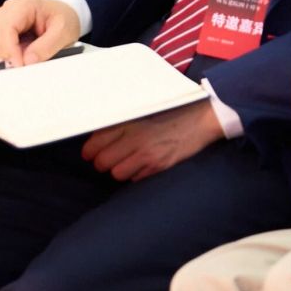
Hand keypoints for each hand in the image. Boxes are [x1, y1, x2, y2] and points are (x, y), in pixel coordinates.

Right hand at [0, 0, 82, 65]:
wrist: (66, 14)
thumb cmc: (66, 19)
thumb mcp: (63, 33)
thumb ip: (46, 47)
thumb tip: (27, 61)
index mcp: (25, 5)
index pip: (8, 27)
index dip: (10, 49)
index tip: (20, 65)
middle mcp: (10, 8)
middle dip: (8, 54)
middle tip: (25, 64)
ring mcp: (5, 17)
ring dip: (8, 54)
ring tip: (27, 57)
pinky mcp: (4, 26)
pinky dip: (8, 53)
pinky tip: (22, 53)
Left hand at [82, 101, 223, 181]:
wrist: (200, 119)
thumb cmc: (171, 113)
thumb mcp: (143, 112)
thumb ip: (122, 122)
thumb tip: (98, 137)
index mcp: (129, 121)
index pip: (96, 141)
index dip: (89, 151)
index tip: (89, 153)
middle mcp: (135, 138)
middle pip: (102, 161)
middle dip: (101, 163)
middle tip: (106, 161)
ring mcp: (147, 154)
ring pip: (117, 173)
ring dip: (119, 171)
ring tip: (126, 164)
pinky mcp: (158, 166)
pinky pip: (135, 179)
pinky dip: (135, 175)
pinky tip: (142, 166)